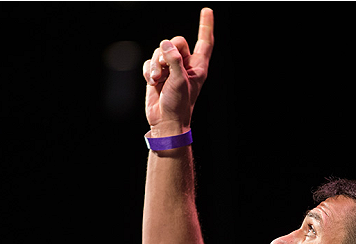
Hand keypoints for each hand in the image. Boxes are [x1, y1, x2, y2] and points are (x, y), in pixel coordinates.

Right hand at [143, 8, 213, 136]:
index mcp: (198, 67)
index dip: (205, 26)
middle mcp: (185, 66)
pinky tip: (151, 82)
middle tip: (165, 68)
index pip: (204, 42)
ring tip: (156, 80)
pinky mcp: (156, 74)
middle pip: (175, 42)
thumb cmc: (179, 104)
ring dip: (155, 65)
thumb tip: (165, 44)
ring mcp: (170, 69)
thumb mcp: (180, 80)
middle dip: (167, 52)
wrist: (165, 121)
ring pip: (160, 52)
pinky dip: (148, 71)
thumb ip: (174, 59)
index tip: (207, 10)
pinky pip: (149, 62)